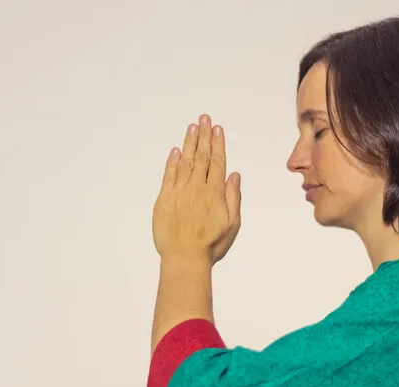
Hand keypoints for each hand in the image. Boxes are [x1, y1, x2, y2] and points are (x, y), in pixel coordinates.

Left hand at [152, 114, 241, 264]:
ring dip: (189, 143)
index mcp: (215, 192)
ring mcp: (179, 191)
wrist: (184, 257)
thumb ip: (233, 197)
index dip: (217, 143)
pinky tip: (175, 151)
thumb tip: (234, 175)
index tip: (217, 129)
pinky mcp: (164, 199)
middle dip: (203, 135)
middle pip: (202, 156)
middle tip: (203, 118)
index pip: (217, 161)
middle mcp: (197, 187)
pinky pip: (169, 175)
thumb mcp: (232, 224)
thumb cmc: (210, 244)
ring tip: (192, 127)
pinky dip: (172, 162)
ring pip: (185, 161)